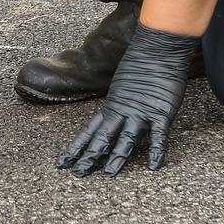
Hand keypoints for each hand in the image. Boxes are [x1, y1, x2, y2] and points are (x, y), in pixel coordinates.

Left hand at [56, 23, 198, 176]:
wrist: (158, 48)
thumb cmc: (140, 64)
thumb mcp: (120, 87)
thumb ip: (116, 104)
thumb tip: (109, 116)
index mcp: (111, 106)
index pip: (88, 132)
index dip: (76, 148)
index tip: (62, 162)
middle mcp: (122, 112)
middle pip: (103, 139)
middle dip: (89, 157)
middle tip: (77, 174)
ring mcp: (141, 113)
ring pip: (126, 140)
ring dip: (117, 158)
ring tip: (108, 175)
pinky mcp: (161, 113)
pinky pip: (158, 136)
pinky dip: (157, 151)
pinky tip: (154, 167)